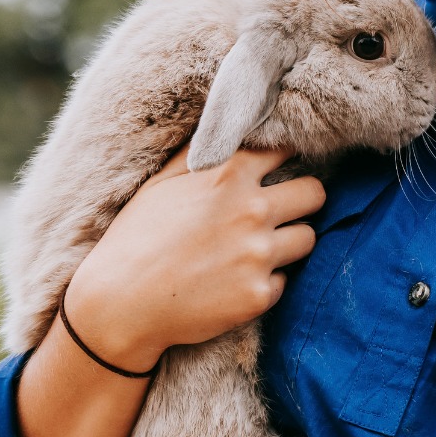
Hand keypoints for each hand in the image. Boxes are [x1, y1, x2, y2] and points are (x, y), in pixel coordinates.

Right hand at [61, 146, 324, 371]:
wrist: (120, 305)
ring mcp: (259, 254)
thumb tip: (223, 131)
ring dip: (290, 241)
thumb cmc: (134, 238)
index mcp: (228, 175)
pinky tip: (236, 282)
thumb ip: (200, 154)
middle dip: (303, 199)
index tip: (282, 165)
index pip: (285, 149)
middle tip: (285, 209)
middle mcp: (252, 210)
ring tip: (258, 248)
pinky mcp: (260, 294)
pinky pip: (284, 281)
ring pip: (308, 238)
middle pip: (315, 193)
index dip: (285, 156)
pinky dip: (266, 281)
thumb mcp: (160, 183)